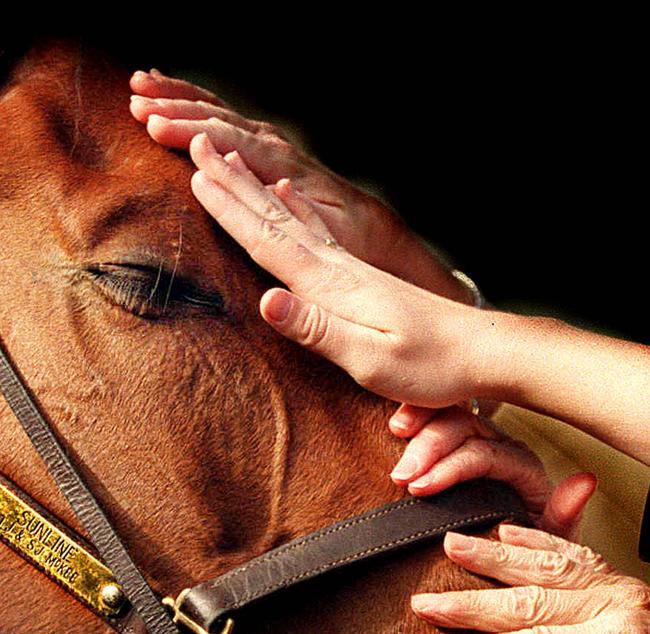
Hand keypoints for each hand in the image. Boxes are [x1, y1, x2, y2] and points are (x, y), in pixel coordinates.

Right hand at [140, 127, 493, 408]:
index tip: (196, 175)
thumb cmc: (428, 365)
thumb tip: (267, 299)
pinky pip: (315, 231)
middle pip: (274, 218)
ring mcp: (350, 269)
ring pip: (290, 218)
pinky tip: (287, 194)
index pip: (269, 241)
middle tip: (197, 145)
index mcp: (332, 285)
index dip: (230, 210)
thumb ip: (316, 328)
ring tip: (229, 160)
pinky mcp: (361, 277)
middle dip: (233, 184)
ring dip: (254, 189)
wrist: (482, 351)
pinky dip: (294, 208)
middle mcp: (337, 268)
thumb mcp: (369, 358)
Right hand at [388, 403, 596, 539]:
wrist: (517, 562)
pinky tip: (396, 427)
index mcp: (521, 466)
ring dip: (420, 426)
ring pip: (446, 416)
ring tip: (394, 438)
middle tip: (400, 475)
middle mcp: (498, 446)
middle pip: (461, 427)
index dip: (450, 468)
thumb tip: (585, 481)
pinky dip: (416, 419)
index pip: (484, 456)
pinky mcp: (451, 446)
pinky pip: (433, 421)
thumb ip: (565, 514)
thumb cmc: (531, 552)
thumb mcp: (552, 540)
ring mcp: (473, 441)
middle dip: (429, 447)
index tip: (419, 488)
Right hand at [413, 524, 649, 633]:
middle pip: (527, 603)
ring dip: (495, 558)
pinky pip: (574, 553)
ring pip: (544, 568)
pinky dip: (539, 541)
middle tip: (426, 602)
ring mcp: (617, 591)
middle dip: (470, 604)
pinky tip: (509, 533)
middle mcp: (614, 606)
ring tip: (453, 545)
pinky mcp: (620, 585)